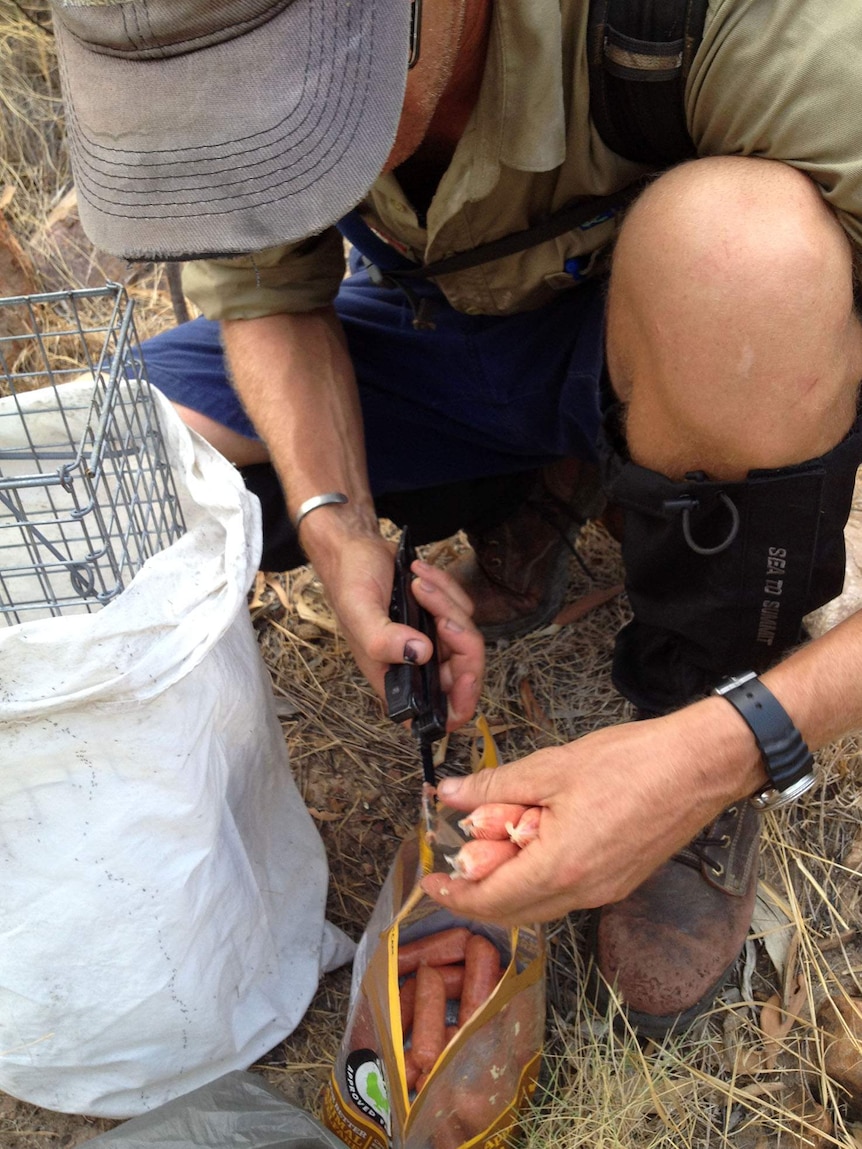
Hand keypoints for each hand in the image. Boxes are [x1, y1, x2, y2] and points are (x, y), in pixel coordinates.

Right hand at [319, 533, 483, 730]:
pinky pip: (463, 609)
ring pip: (466, 636)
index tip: (465, 673)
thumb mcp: (359, 611)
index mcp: (395, 678)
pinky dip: (447, 589)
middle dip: (460, 639)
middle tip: (440, 615)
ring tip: (417, 583)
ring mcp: (432, 641)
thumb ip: (383, 640)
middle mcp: (416, 665)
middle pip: (464, 672)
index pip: (438, 713)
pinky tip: (420, 575)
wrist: (354, 550)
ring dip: (447, 605)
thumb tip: (421, 653)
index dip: (460, 703)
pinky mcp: (440, 617)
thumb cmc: (349, 583)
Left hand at [420, 701, 758, 923]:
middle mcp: (582, 892)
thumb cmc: (631, 763)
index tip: (429, 879)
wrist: (700, 766)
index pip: (491, 900)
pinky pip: (564, 892)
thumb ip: (494, 786)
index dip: (453, 894)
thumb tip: (448, 795)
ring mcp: (604, 891)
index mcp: (560, 867)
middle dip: (477, 892)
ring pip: (539, 903)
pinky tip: (531, 840)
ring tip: (490, 845)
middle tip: (452, 864)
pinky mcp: (619, 881)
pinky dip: (537, 875)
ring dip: (508, 883)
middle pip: (513, 911)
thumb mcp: (551, 767)